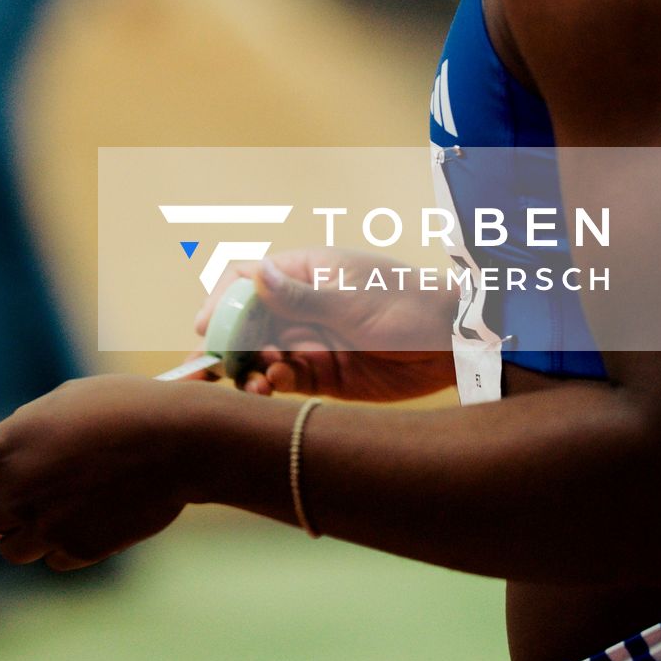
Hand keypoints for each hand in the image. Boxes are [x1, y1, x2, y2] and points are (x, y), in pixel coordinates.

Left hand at [0, 376, 202, 569]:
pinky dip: (67, 545)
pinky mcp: (75, 550)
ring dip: (34, 535)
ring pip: (15, 551)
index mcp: (3, 448)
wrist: (178, 439)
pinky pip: (55, 559)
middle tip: (38, 500)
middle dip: (7, 515)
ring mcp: (43, 525)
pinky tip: (93, 518)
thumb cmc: (125, 409)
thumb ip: (21, 436)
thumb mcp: (64, 404)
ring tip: (66, 509)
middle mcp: (14, 490)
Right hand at [193, 250, 455, 402]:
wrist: (453, 346)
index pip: (246, 278)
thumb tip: (256, 274)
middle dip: (228, 345)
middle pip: (245, 322)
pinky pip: (283, 379)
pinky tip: (274, 388)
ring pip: (259, 355)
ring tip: (257, 385)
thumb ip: (302, 295)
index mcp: (305, 271)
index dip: (221, 302)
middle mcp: (299, 305)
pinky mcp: (321, 373)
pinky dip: (272, 385)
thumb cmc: (410, 307)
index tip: (207, 329)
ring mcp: (308, 339)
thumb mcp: (354, 300)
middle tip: (216, 372)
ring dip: (249, 370)